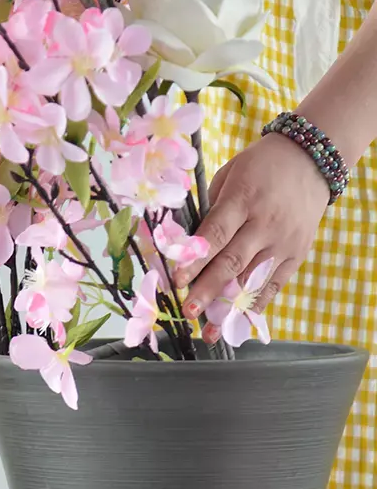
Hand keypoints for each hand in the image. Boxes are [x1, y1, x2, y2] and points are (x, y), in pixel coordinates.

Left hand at [174, 133, 330, 341]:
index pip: (216, 234)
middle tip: (188, 311)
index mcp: (244, 199)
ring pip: (254, 279)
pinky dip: (256, 305)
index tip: (177, 281)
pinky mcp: (298, 252)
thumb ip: (210, 211)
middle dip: (208, 290)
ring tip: (210, 331)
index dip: (196, 260)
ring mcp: (285, 240)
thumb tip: (187, 248)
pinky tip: (237, 323)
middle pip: (233, 262)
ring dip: (229, 308)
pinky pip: (274, 284)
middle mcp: (266, 223)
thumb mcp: (229, 176)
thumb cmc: (259, 167)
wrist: (311, 158)